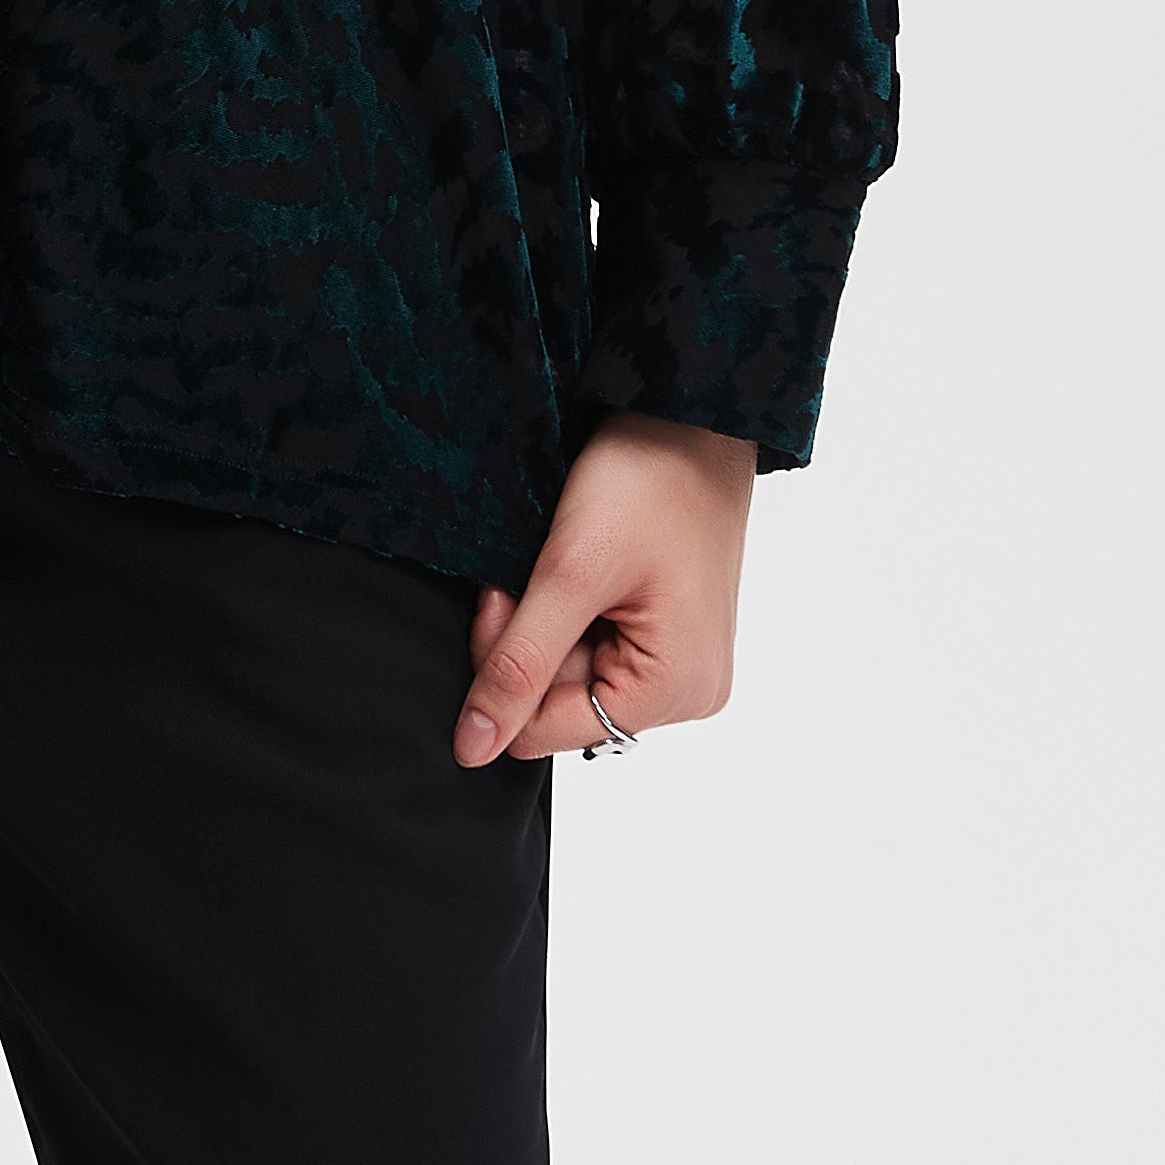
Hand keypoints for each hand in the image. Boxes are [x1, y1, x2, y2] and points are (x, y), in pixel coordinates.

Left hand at [455, 413, 755, 765]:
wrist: (690, 414)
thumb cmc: (649, 481)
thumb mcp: (570, 574)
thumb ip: (519, 667)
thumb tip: (474, 750)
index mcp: (674, 692)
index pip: (542, 732)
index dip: (503, 670)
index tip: (504, 595)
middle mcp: (687, 693)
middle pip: (556, 704)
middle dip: (525, 638)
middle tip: (525, 573)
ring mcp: (679, 664)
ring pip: (568, 673)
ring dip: (542, 621)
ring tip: (555, 560)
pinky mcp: (666, 634)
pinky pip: (593, 646)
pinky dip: (566, 610)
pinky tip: (577, 567)